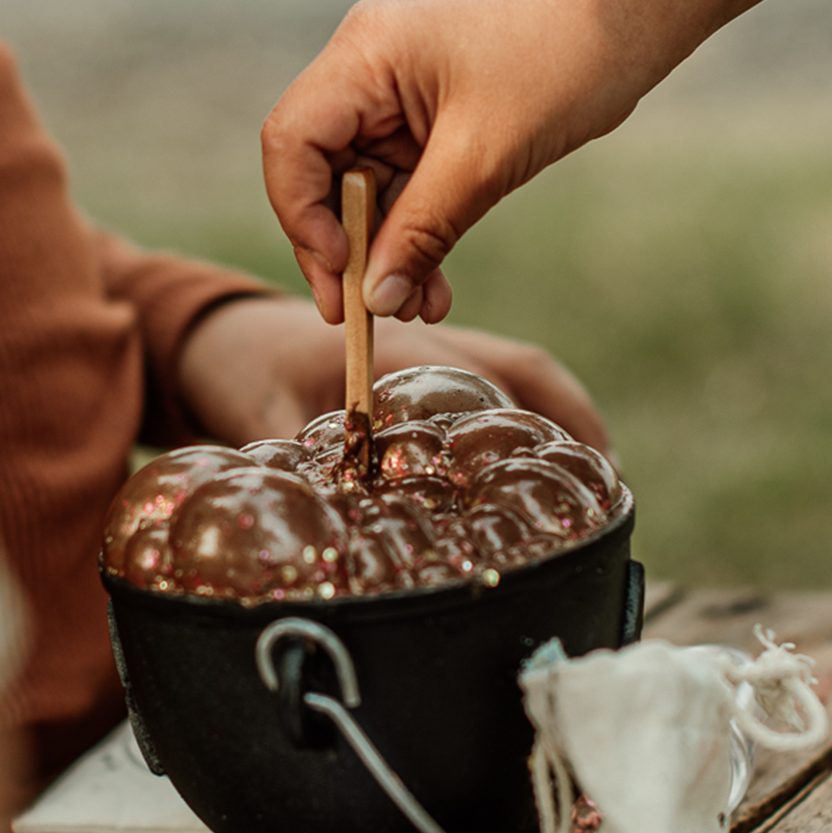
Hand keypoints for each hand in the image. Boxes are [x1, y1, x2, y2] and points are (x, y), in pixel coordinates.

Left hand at [175, 294, 611, 453]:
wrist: (222, 328)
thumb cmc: (239, 361)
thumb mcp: (256, 409)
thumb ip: (290, 451)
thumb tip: (320, 504)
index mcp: (399, 348)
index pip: (488, 384)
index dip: (539, 424)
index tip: (580, 468)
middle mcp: (426, 338)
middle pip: (523, 370)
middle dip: (571, 419)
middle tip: (608, 482)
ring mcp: (430, 343)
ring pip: (516, 366)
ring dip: (560, 409)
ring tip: (595, 470)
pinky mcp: (424, 356)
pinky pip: (494, 371)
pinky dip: (529, 404)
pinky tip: (539, 450)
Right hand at [260, 0, 634, 324]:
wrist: (627, 24)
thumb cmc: (562, 64)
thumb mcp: (484, 160)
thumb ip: (420, 231)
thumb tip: (375, 300)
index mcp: (364, 53)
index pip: (292, 142)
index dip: (303, 215)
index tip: (342, 273)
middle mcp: (366, 67)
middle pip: (318, 172)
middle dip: (343, 247)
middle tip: (365, 313)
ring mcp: (394, 92)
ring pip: (361, 189)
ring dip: (384, 252)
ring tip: (416, 309)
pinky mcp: (425, 117)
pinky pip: (400, 185)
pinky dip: (413, 233)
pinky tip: (431, 285)